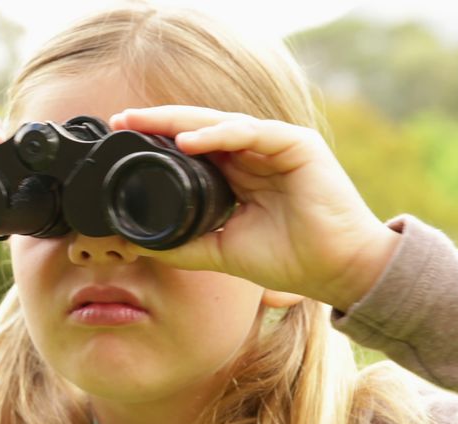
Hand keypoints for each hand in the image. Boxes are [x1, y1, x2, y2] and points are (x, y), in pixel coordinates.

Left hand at [109, 105, 399, 310]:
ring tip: (145, 124)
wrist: (337, 270)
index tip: (120, 137)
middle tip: (122, 119)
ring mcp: (275, 145)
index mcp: (237, 173)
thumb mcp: (221, 250)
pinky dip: (218, 134)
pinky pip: (251, 132)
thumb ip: (182, 243)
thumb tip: (135, 242)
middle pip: (199, 128)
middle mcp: (254, 153)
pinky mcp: (296, 144)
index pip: (192, 146)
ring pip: (220, 123)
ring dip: (180, 122)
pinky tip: (188, 142)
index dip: (157, 140)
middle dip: (159, 122)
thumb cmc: (289, 258)